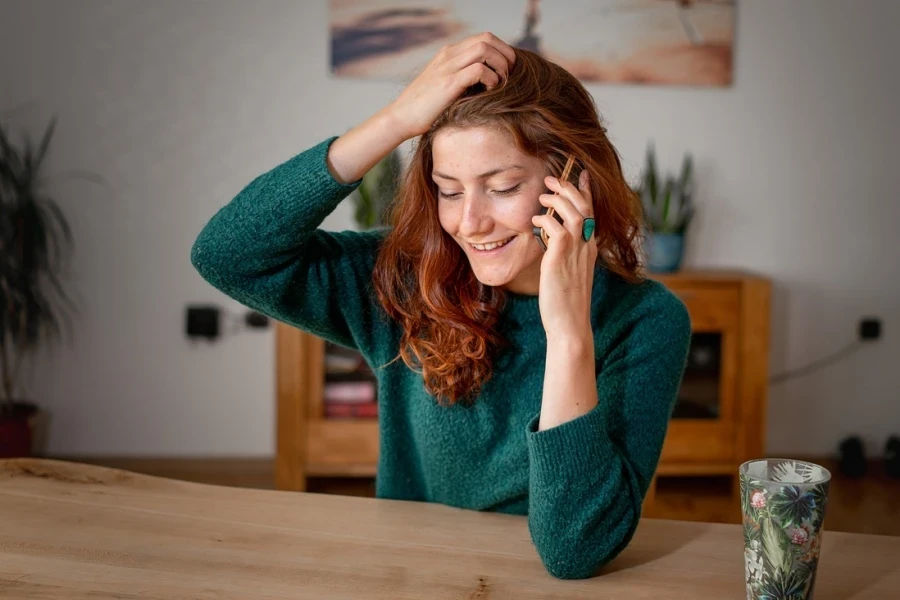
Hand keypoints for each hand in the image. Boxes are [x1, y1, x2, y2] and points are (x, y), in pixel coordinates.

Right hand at [385, 32, 515, 138]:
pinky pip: (478, 69)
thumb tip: (489, 83)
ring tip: (502, 82)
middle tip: (511, 74)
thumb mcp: (445, 86)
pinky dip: (491, 78)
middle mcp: (449, 54)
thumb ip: (463, 78)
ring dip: (500, 64)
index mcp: (449, 53)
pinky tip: (490, 91)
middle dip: (506, 54)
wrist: (401, 118)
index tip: (508, 70)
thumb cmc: (425, 108)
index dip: (502, 50)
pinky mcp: (448, 83)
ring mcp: (447, 67)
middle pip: (487, 38)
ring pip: (484, 48)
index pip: (484, 38)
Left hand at [531, 170, 597, 343]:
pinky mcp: (560, 259)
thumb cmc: (565, 304)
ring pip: (572, 212)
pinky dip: (545, 220)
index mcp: (590, 250)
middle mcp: (587, 247)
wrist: (570, 326)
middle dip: (569, 187)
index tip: (580, 174)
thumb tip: (553, 242)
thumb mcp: (568, 274)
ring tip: (542, 195)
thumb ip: (565, 255)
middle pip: (583, 207)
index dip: (586, 191)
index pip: (591, 213)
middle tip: (552, 178)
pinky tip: (535, 220)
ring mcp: (576, 252)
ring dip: (556, 199)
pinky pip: (555, 228)